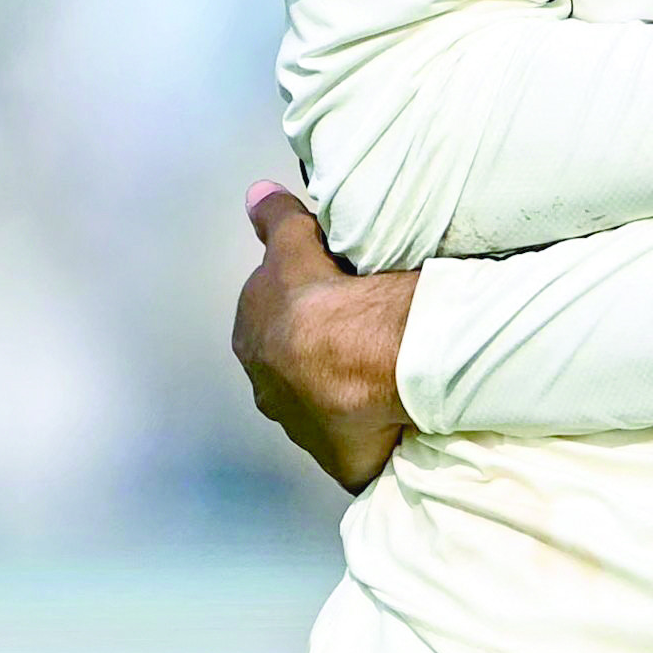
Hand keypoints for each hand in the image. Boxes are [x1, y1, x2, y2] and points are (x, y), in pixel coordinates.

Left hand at [230, 183, 415, 490]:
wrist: (361, 362)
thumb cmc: (328, 303)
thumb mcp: (296, 252)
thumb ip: (278, 223)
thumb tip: (255, 193)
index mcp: (254, 342)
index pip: (277, 319)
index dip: (308, 303)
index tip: (341, 292)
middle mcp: (268, 389)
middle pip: (298, 365)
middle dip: (323, 352)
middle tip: (368, 328)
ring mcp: (304, 428)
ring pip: (327, 404)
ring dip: (348, 391)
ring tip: (389, 371)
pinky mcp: (342, 459)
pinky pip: (360, 442)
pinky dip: (374, 432)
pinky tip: (398, 418)